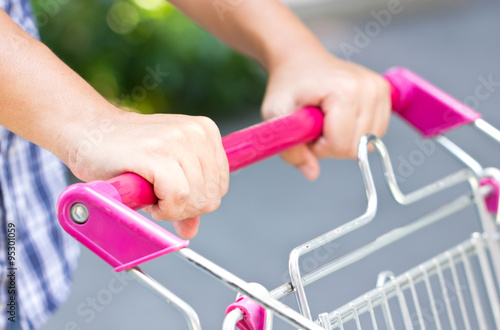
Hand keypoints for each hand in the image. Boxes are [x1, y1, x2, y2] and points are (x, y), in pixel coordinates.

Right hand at [67, 109, 228, 238]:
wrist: (88, 132)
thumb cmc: (123, 154)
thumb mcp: (164, 172)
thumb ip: (183, 199)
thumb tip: (191, 230)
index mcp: (206, 132)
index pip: (220, 187)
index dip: (193, 200)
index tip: (168, 191)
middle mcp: (197, 133)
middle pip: (211, 197)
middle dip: (183, 208)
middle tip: (155, 194)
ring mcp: (179, 140)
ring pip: (196, 200)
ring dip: (170, 208)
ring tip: (147, 189)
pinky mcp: (158, 153)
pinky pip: (178, 198)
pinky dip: (162, 208)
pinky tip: (145, 196)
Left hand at [261, 50, 390, 180]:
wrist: (300, 60)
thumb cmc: (287, 86)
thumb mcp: (276, 115)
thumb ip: (290, 148)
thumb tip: (311, 173)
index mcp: (345, 91)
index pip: (341, 145)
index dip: (319, 147)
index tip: (307, 130)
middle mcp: (369, 88)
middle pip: (356, 148)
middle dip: (331, 145)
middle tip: (315, 125)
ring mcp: (380, 89)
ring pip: (368, 144)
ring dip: (344, 140)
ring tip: (327, 120)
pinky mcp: (385, 93)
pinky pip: (376, 134)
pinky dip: (356, 133)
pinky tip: (341, 117)